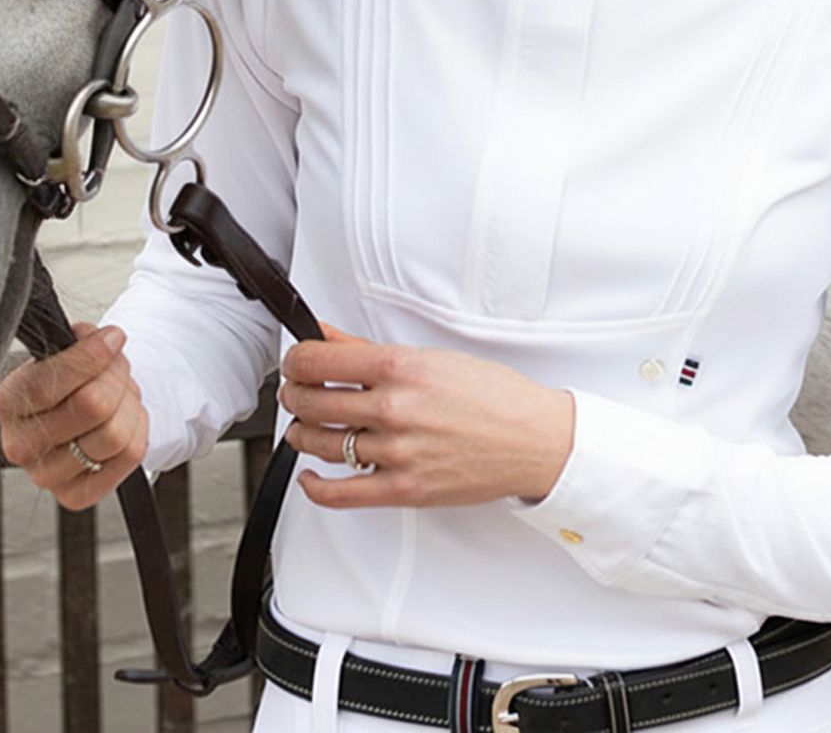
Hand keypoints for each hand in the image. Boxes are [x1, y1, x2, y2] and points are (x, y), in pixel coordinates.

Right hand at [0, 322, 148, 510]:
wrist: (76, 416)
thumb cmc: (69, 382)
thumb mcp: (66, 350)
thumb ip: (79, 340)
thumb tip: (103, 341)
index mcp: (9, 402)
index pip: (49, 384)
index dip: (92, 357)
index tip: (113, 338)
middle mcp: (19, 445)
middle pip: (92, 406)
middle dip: (116, 378)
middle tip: (117, 368)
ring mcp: (45, 476)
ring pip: (115, 434)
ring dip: (130, 405)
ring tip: (121, 396)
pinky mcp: (75, 496)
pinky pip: (130, 456)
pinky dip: (139, 430)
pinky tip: (124, 421)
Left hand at [280, 322, 573, 508]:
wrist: (535, 440)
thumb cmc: (495, 397)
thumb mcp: (432, 358)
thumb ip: (370, 350)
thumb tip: (327, 336)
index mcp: (402, 367)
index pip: (317, 361)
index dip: (294, 361)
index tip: (296, 363)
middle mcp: (395, 408)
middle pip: (310, 401)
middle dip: (295, 395)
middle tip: (298, 393)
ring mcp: (397, 451)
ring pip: (318, 443)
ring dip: (301, 434)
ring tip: (308, 427)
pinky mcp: (403, 489)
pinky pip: (339, 494)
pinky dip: (314, 486)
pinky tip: (311, 475)